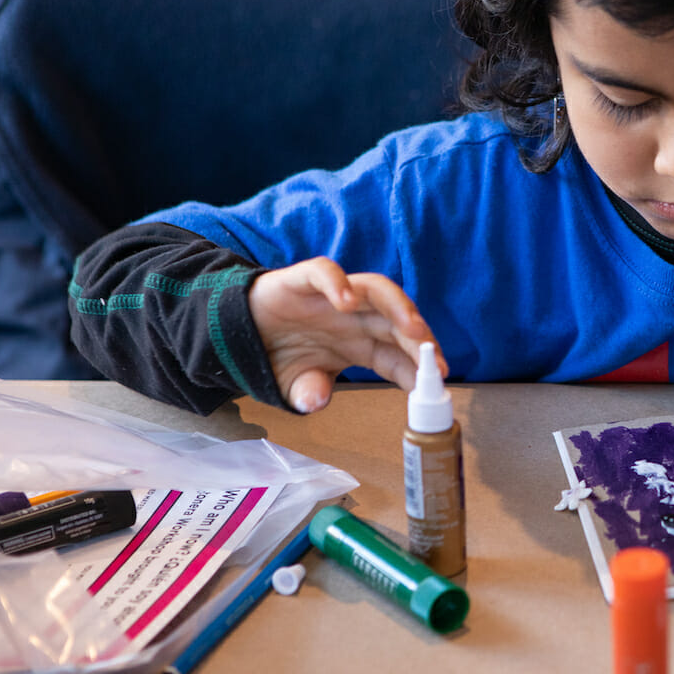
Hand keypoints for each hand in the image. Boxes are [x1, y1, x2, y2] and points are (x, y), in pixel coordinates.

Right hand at [247, 257, 442, 412]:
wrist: (237, 331)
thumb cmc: (278, 356)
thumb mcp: (295, 386)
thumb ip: (308, 393)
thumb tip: (315, 401)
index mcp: (362, 345)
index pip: (398, 355)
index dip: (418, 368)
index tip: (436, 384)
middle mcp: (355, 318)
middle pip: (397, 322)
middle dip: (420, 340)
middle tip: (436, 360)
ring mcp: (333, 297)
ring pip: (376, 290)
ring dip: (398, 307)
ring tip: (412, 328)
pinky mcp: (304, 280)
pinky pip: (325, 272)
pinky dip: (337, 282)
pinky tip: (346, 301)